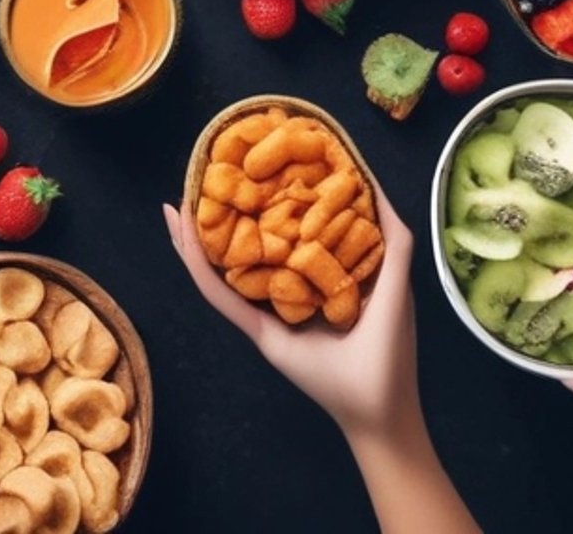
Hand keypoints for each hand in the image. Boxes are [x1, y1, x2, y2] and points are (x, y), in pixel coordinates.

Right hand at [162, 192, 418, 437]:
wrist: (380, 417)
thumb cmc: (389, 351)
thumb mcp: (394, 284)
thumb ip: (391, 240)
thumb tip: (370, 183)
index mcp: (312, 274)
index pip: (281, 228)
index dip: (263, 193)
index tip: (256, 154)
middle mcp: (282, 290)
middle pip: (244, 245)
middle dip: (221, 211)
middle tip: (203, 173)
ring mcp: (264, 314)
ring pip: (221, 269)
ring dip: (195, 238)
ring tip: (178, 204)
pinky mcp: (258, 333)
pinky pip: (221, 297)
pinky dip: (198, 267)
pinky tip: (184, 238)